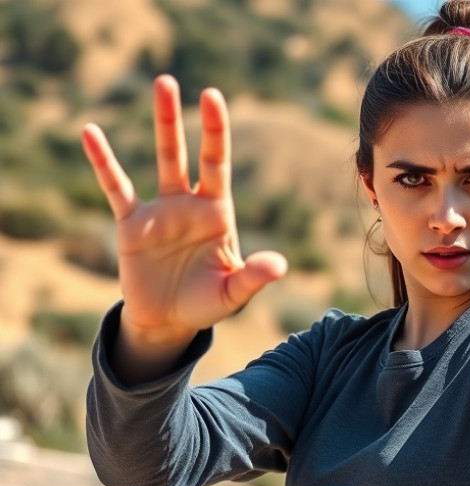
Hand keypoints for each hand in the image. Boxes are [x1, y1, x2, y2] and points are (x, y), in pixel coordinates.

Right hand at [83, 75, 286, 352]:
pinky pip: (116, 187)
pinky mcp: (132, 224)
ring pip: (160, 159)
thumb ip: (253, 277)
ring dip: (161, 124)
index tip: (212, 96)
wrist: (169, 322)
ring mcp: (160, 210)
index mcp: (217, 212)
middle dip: (182, 119)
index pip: (217, 163)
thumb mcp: (232, 294)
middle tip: (170, 80)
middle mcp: (190, 203)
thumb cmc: (206, 305)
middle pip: (187, 152)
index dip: (215, 131)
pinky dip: (104, 162)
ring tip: (158, 86)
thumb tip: (279, 264)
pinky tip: (90, 133)